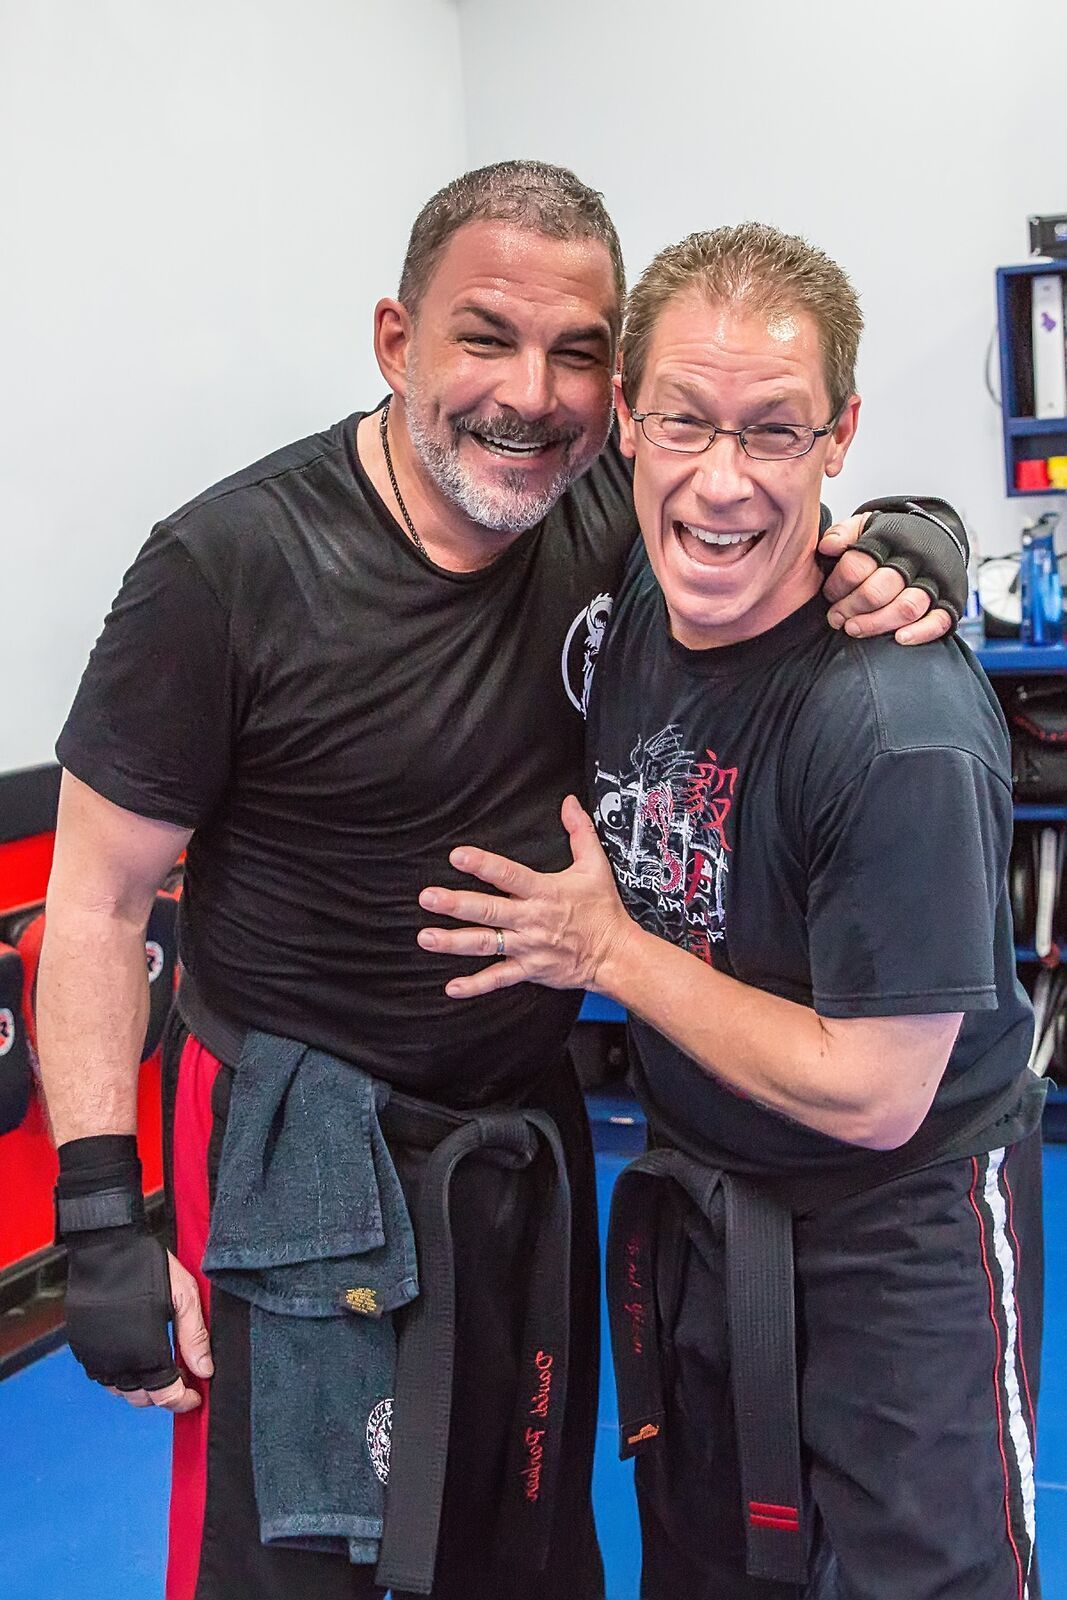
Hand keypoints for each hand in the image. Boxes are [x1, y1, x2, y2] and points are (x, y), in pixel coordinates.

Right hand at [66, 1232, 212, 1413]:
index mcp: (145, 1352)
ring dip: (141, 1387)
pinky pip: (102, 1375)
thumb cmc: (147, 1266)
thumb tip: (204, 1371)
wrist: (106, 1246)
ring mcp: (96, 1356)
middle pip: (142, 1398)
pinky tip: (133, 1356)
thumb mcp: (184, 1296)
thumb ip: (194, 1337)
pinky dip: (119, 1375)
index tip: (194, 1395)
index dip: (182, 1399)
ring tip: (159, 1368)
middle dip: (163, 1394)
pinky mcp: (82, 1347)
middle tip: (180, 1379)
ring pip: (120, 1389)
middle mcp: (117, 1361)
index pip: (165, 1396)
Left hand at [417, 795, 635, 998]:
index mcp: (544, 892)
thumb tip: (569, 802)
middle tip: (427, 897)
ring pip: (486, 944)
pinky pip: (499, 979)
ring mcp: (528, 947)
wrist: (615, 955)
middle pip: (488, 910)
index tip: (457, 855)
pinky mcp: (529, 969)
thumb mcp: (596, 866)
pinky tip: (452, 987)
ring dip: (454, 942)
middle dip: (456, 904)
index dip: (483, 865)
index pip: (508, 875)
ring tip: (426, 937)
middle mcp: (531, 919)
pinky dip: (476, 986)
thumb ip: (580, 832)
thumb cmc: (603, 910)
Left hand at [819, 513, 953, 644]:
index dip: (837, 585)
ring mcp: (934, 581)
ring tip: (854, 628)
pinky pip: (939, 621)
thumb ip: (843, 534)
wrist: (938, 534)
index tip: (829, 594)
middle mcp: (914, 559)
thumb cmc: (894, 539)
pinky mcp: (951, 600)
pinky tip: (899, 638)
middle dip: (850, 608)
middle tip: (836, 618)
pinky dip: (920, 632)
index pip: (856, 565)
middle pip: (877, 590)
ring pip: (905, 608)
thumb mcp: (866, 526)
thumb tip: (826, 547)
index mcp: (890, 539)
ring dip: (875, 623)